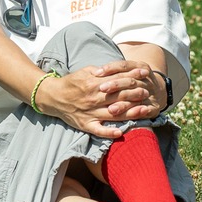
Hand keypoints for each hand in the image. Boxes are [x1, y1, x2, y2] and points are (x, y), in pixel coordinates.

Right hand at [37, 61, 162, 137]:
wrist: (53, 96)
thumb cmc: (72, 82)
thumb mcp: (86, 71)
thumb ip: (103, 71)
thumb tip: (120, 68)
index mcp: (94, 83)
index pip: (118, 80)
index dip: (133, 76)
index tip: (145, 74)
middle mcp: (94, 98)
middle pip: (119, 96)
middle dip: (136, 93)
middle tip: (148, 92)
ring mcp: (90, 113)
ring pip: (114, 113)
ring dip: (130, 112)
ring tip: (144, 110)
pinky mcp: (85, 124)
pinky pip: (99, 131)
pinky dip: (109, 133)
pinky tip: (121, 133)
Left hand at [92, 60, 166, 119]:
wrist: (158, 92)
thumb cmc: (135, 80)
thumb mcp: (130, 70)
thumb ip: (115, 70)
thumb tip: (96, 72)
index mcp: (141, 67)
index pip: (124, 66)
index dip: (111, 68)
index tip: (97, 73)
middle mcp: (147, 79)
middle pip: (129, 81)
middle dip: (115, 85)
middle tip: (102, 88)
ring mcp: (151, 93)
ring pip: (136, 96)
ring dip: (124, 104)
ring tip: (111, 109)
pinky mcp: (154, 107)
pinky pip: (146, 111)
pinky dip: (138, 113)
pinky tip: (130, 116)